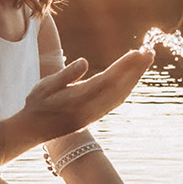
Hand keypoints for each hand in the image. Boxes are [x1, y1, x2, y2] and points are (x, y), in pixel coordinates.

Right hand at [18, 49, 150, 142]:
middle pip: (119, 87)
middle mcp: (89, 108)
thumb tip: (85, 62)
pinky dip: (127, 87)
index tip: (137, 53)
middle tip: (149, 52)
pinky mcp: (95, 116)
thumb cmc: (36, 104)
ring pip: (120, 95)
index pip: (106, 80)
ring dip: (134, 78)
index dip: (124, 67)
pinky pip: (116, 101)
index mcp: (77, 98)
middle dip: (136, 70)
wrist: (33, 131)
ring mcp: (94, 114)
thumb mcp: (43, 86)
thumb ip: (65, 75)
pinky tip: (132, 77)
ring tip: (144, 60)